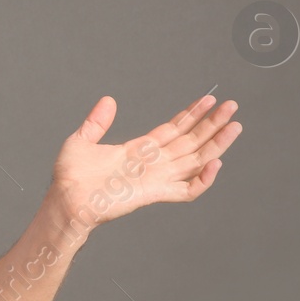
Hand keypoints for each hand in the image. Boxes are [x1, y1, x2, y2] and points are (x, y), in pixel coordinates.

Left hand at [48, 93, 241, 229]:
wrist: (64, 200)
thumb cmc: (69, 176)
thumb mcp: (81, 140)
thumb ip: (97, 122)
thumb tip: (108, 100)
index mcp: (138, 149)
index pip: (173, 129)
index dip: (192, 115)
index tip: (209, 99)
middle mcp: (151, 164)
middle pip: (190, 141)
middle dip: (212, 124)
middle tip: (232, 106)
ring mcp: (155, 179)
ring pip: (195, 160)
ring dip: (217, 144)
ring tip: (235, 126)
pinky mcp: (154, 193)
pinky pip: (187, 190)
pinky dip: (203, 180)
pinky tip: (215, 163)